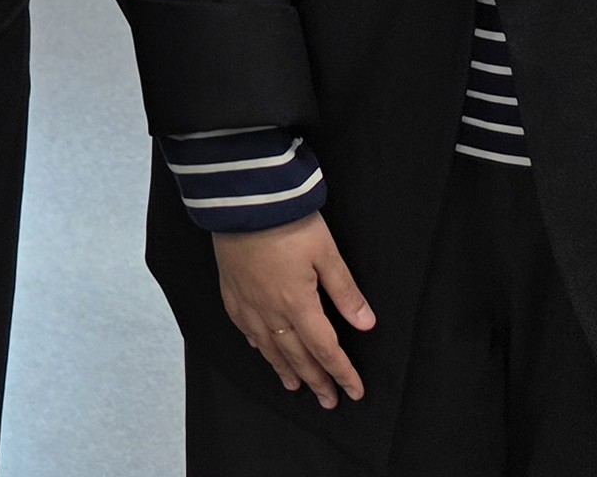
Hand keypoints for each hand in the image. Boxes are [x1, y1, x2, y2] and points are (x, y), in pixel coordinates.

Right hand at [214, 216, 374, 407]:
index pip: (325, 349)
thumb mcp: (326, 253)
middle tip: (328, 400)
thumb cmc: (286, 221)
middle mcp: (271, 310)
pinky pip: (243, 327)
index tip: (354, 391)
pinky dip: (256, 343)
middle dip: (316, 380)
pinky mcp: (230, 289)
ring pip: (268, 347)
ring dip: (284, 369)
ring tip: (294, 386)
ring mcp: (247, 301)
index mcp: (298, 303)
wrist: (241, 197)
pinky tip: (260, 348)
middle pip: (297, 355)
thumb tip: (366, 323)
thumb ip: (345, 291)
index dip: (341, 373)